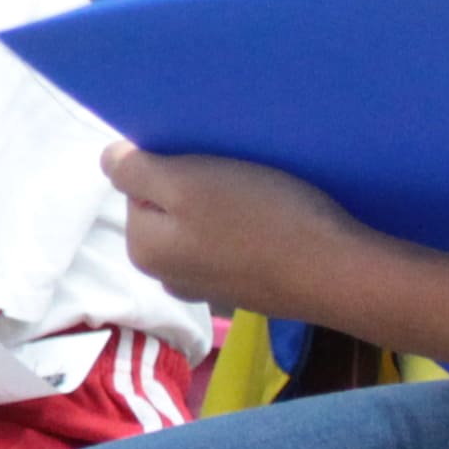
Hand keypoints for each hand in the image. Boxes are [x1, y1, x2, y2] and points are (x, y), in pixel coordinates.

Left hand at [105, 146, 372, 319]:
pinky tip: (275, 220)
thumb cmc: (260, 220)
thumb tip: (109, 160)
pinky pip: (233, 242)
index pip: (138, 184)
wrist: (339, 272)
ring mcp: (207, 286)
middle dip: (196, 186)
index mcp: (143, 249)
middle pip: (168, 206)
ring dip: (225, 204)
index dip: (171, 164)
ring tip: (261, 194)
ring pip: (203, 223)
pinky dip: (248, 227)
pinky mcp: (245, 287)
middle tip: (238, 175)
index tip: (208, 163)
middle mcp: (166, 275)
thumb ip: (134, 171)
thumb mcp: (185, 183)